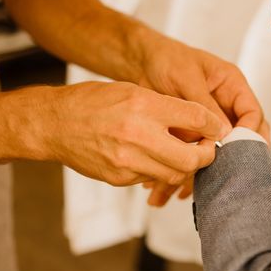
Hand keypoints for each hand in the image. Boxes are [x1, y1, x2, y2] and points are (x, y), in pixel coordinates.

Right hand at [42, 82, 228, 185]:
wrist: (53, 123)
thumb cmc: (92, 102)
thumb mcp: (132, 91)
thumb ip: (166, 107)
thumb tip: (199, 124)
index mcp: (143, 105)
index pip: (196, 118)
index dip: (213, 126)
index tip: (217, 129)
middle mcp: (137, 134)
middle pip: (192, 157)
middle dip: (206, 155)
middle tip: (208, 149)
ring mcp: (127, 161)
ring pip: (174, 174)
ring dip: (185, 166)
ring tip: (185, 154)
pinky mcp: (119, 178)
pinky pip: (152, 179)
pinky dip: (160, 171)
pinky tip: (156, 159)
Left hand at [132, 31, 268, 204]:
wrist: (141, 63)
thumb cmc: (168, 59)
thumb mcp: (186, 77)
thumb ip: (205, 105)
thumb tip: (224, 134)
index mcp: (233, 87)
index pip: (253, 115)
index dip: (249, 134)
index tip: (238, 151)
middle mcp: (227, 107)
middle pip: (242, 139)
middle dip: (233, 163)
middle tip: (227, 181)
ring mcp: (211, 124)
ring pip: (218, 153)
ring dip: (205, 174)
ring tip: (187, 192)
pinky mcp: (193, 137)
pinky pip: (196, 157)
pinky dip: (186, 174)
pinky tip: (172, 190)